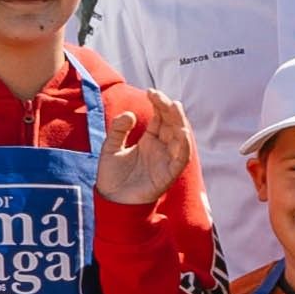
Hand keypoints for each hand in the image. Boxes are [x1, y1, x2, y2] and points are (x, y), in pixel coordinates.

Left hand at [94, 81, 191, 206]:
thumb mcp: (110, 148)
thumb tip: (129, 114)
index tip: (151, 91)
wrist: (111, 201)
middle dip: (169, 109)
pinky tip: (182, 132)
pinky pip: (181, 158)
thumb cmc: (112, 176)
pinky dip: (184, 145)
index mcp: (150, 140)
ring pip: (180, 138)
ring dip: (180, 122)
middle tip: (161, 96)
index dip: (159, 104)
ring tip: (174, 107)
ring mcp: (166, 160)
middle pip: (172, 124)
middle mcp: (161, 148)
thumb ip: (118, 130)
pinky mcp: (169, 174)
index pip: (160, 118)